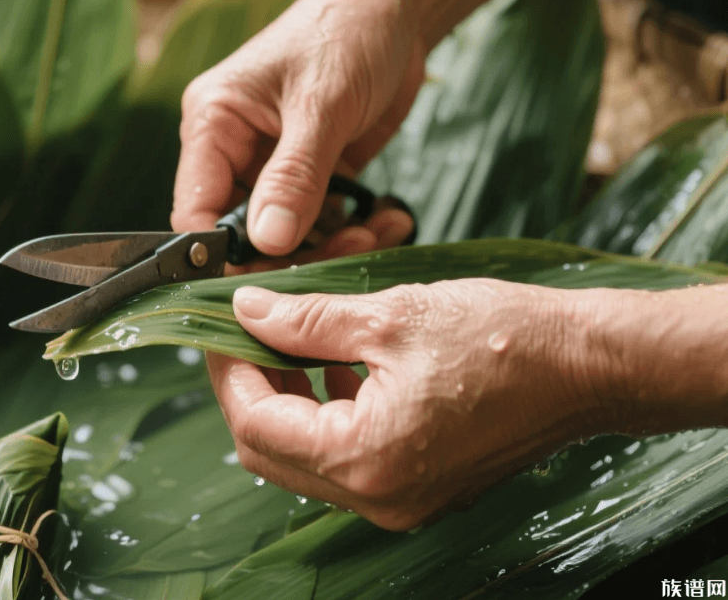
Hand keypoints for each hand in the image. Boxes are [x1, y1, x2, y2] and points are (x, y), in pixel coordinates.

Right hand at [171, 0, 421, 257]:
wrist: (398, 9)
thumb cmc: (347, 33)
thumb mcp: (321, 105)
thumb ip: (295, 177)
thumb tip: (267, 242)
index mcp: (212, 125)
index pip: (195, 211)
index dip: (221, 256)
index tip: (266, 282)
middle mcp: (234, 151)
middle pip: (242, 235)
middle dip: (291, 254)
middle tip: (346, 252)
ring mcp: (273, 167)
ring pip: (285, 237)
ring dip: (330, 248)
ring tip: (375, 234)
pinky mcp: (312, 176)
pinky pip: (320, 225)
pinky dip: (351, 233)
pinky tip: (384, 222)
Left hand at [206, 279, 615, 529]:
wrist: (589, 366)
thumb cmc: (505, 340)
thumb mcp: (390, 316)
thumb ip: (305, 320)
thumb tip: (247, 310)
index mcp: (364, 459)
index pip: (256, 424)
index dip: (228, 371)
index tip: (219, 326)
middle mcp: (377, 496)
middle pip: (273, 450)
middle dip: (252, 387)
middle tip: (249, 331)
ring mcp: (400, 499)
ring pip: (306, 456)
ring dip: (287, 400)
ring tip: (292, 341)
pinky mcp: (419, 486)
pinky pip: (347, 459)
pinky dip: (326, 413)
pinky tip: (336, 366)